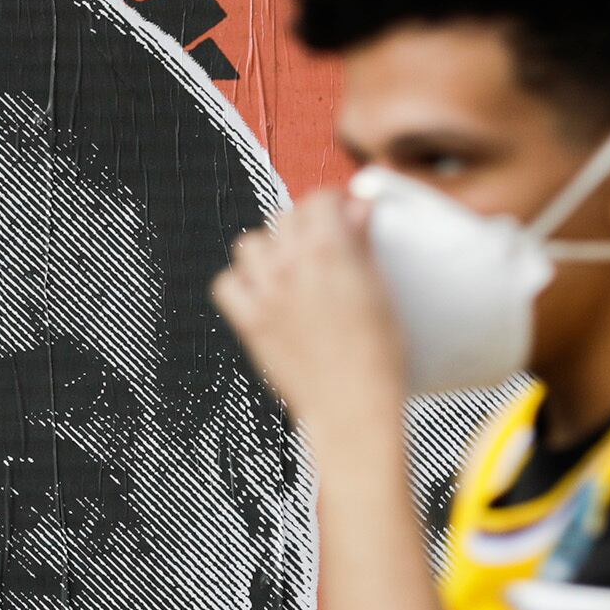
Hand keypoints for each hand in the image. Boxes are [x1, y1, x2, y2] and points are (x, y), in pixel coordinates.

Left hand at [213, 187, 408, 439]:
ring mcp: (264, 293)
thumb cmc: (379, 357)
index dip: (334, 202)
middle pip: (285, 218)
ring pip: (249, 244)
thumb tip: (359, 205)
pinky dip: (240, 282)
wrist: (353, 409)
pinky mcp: (249, 322)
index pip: (320, 200)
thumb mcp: (382, 289)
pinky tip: (262, 291)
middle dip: (305, 223)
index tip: (344, 211)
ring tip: (291, 266)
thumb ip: (363, 241)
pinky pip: (226, 283)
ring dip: (269, 248)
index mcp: (329, 250)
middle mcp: (290, 265)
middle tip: (323, 241)